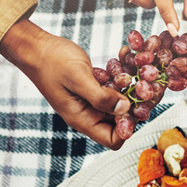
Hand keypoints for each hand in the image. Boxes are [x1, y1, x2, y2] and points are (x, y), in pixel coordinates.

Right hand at [0, 20, 129, 148]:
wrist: (36, 47)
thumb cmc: (51, 62)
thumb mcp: (77, 78)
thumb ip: (100, 96)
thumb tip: (125, 109)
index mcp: (83, 119)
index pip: (114, 139)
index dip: (129, 126)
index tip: (136, 104)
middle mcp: (90, 114)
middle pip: (123, 121)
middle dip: (138, 104)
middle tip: (150, 83)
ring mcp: (94, 101)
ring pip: (123, 102)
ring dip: (135, 86)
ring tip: (142, 66)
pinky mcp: (96, 88)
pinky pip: (116, 87)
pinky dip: (123, 74)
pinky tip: (125, 54)